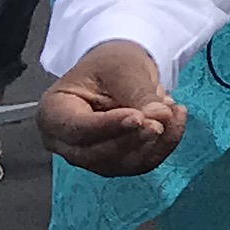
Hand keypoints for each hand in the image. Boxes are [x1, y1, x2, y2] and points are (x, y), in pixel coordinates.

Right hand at [38, 43, 185, 175]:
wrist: (119, 72)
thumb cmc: (109, 65)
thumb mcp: (122, 68)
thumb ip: (138, 93)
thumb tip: (159, 116)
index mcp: (53, 113)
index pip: (76, 129)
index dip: (108, 126)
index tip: (138, 117)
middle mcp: (65, 142)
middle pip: (97, 154)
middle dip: (134, 138)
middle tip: (162, 118)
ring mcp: (89, 156)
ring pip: (122, 164)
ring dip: (154, 142)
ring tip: (171, 109)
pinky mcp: (115, 162)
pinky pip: (141, 164)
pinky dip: (164, 146)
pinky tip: (176, 120)